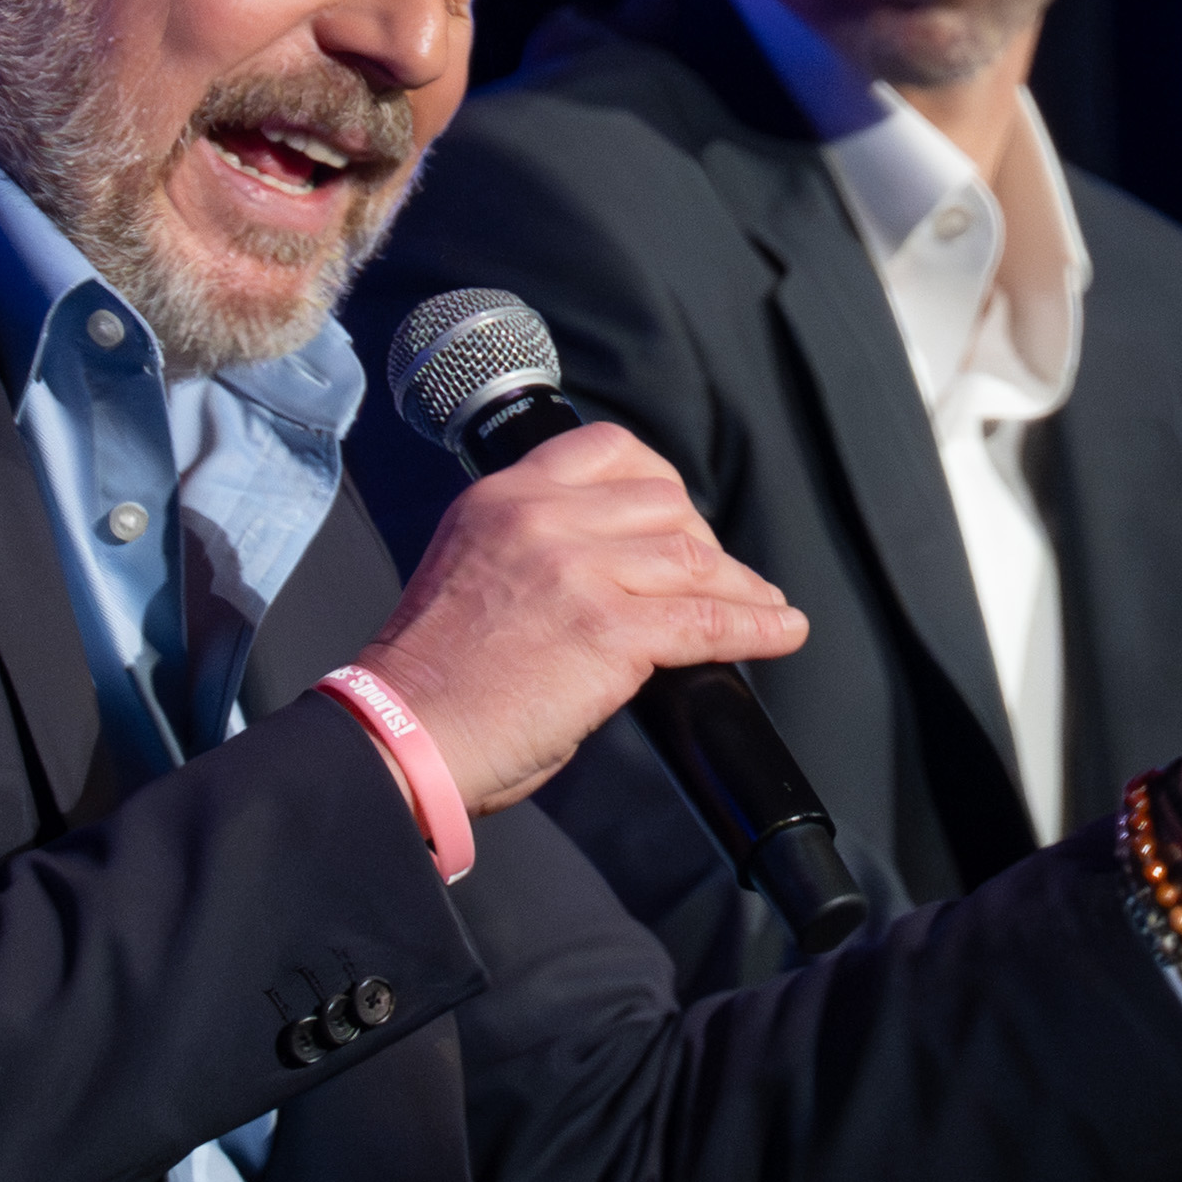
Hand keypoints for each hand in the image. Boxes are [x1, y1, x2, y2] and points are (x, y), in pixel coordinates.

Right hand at [358, 422, 805, 812]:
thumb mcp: (475, 571)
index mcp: (501, 498)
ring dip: (739, 584)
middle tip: (718, 578)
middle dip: (703, 540)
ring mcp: (578, 570)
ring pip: (693, 556)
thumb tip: (622, 572)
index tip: (681, 515)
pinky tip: (781, 631)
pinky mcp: (608, 631)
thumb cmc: (432, 678)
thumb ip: (539, 550)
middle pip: (664, 500)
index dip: (661, 480)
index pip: (607, 448)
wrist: (400, 733)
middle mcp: (540, 518)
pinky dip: (756, 625)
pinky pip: (707, 619)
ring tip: (763, 606)